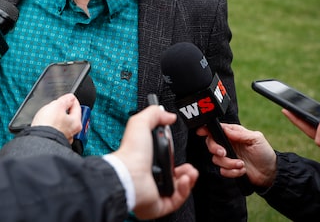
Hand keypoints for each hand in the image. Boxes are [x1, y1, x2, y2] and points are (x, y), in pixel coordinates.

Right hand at [31, 93, 82, 142]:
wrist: (37, 140)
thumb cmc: (48, 125)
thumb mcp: (57, 105)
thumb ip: (65, 100)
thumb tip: (70, 97)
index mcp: (76, 123)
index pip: (77, 107)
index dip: (71, 99)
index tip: (67, 96)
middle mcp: (72, 133)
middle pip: (70, 116)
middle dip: (64, 110)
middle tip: (58, 105)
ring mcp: (62, 138)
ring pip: (62, 124)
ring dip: (57, 119)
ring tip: (49, 115)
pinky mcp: (53, 141)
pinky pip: (54, 130)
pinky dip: (51, 126)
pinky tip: (46, 124)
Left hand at [111, 105, 197, 219]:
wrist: (130, 175)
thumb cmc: (132, 152)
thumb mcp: (140, 123)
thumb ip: (154, 114)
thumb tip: (168, 115)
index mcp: (146, 160)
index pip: (165, 160)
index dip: (176, 156)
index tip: (181, 151)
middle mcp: (151, 176)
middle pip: (175, 176)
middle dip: (187, 170)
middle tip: (189, 166)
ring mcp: (155, 191)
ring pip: (179, 188)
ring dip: (188, 179)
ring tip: (189, 173)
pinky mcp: (159, 204)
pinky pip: (177, 200)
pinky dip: (184, 190)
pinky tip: (184, 180)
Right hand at [197, 123, 276, 187]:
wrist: (270, 173)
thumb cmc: (265, 153)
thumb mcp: (256, 138)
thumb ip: (240, 133)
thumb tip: (225, 129)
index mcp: (233, 134)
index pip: (216, 129)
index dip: (206, 130)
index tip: (202, 132)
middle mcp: (228, 144)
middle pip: (211, 144)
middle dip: (216, 149)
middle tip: (224, 153)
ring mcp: (228, 157)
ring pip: (216, 159)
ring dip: (229, 163)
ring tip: (241, 164)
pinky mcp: (229, 169)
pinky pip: (222, 170)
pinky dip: (232, 172)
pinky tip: (242, 170)